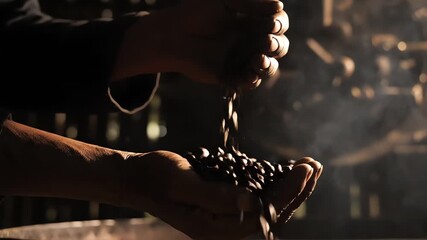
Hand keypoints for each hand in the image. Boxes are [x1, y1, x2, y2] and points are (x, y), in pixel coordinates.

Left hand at [112, 0, 288, 89]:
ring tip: (258, 59)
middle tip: (266, 42)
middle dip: (277, 46)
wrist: (172, 35)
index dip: (280, 25)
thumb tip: (280, 6)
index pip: (278, 24)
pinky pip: (249, 81)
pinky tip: (250, 75)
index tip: (272, 24)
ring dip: (269, 65)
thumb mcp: (225, 2)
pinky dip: (253, 80)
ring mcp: (242, 59)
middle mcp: (250, 40)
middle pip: (278, 47)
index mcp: (251, 21)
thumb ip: (252, 4)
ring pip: (268, 66)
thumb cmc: (196, 13)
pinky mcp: (231, 75)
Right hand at [119, 151, 320, 238]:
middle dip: (296, 190)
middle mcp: (223, 227)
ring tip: (308, 166)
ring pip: (266, 205)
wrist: (138, 178)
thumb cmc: (155, 178)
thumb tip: (253, 202)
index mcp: (215, 228)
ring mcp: (224, 217)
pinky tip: (284, 170)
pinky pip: (255, 197)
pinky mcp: (223, 204)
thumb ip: (214, 196)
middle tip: (314, 165)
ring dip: (289, 186)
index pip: (262, 215)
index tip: (304, 170)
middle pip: (270, 213)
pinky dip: (272, 183)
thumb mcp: (181, 183)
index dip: (287, 194)